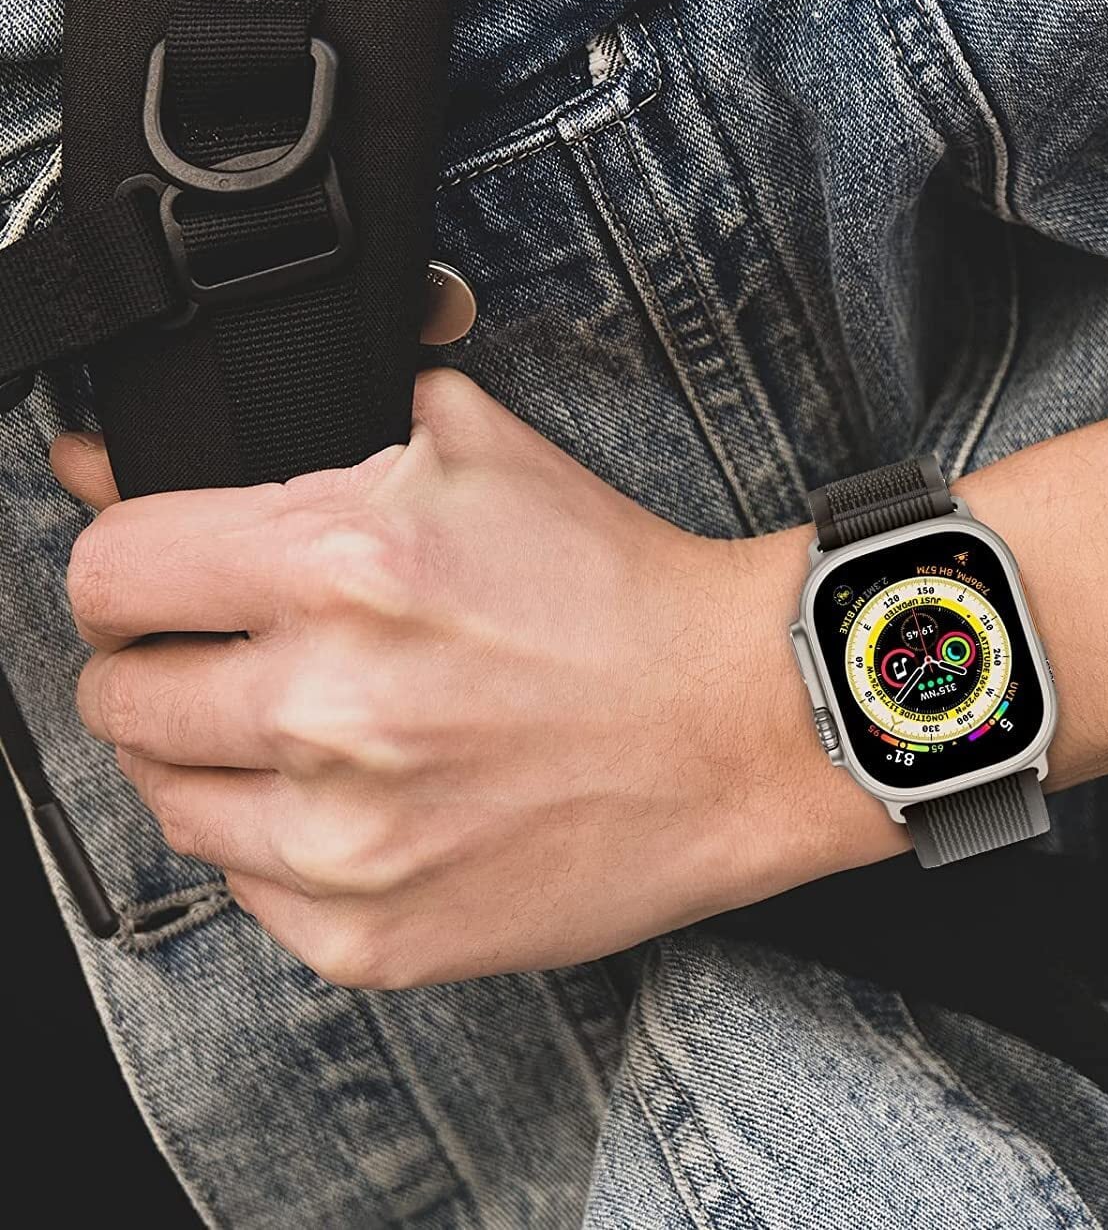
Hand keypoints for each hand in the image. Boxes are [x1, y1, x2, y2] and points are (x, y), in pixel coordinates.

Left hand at [53, 370, 904, 987]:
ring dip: (215, 759)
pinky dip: (282, 845)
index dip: (128, 574)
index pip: (110, 574)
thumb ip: (305, 430)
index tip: (159, 592)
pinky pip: (245, 890)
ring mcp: (346, 837)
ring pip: (168, 800)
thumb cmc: (620, 589)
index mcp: (343, 564)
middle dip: (165, 667)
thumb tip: (114, 459)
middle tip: (246, 661)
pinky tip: (361, 802)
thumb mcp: (478, 451)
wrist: (738, 720)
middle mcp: (329, 704)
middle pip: (118, 696)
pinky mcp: (374, 933)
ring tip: (311, 732)